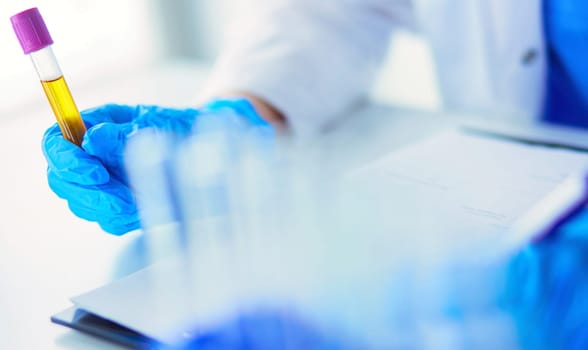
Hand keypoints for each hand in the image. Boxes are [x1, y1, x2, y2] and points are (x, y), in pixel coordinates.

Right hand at [42, 99, 271, 234]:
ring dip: (109, 208)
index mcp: (94, 126)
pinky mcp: (119, 206)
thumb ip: (123, 133)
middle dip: (88, 194)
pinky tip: (146, 209)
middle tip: (122, 200)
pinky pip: (109, 221)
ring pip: (83, 205)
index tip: (93, 173)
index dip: (64, 158)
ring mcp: (104, 184)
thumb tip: (90, 139)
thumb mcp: (157, 123)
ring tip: (141, 202)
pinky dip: (125, 218)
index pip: (55, 140)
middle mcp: (93, 156)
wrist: (213, 149)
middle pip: (62, 179)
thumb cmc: (182, 127)